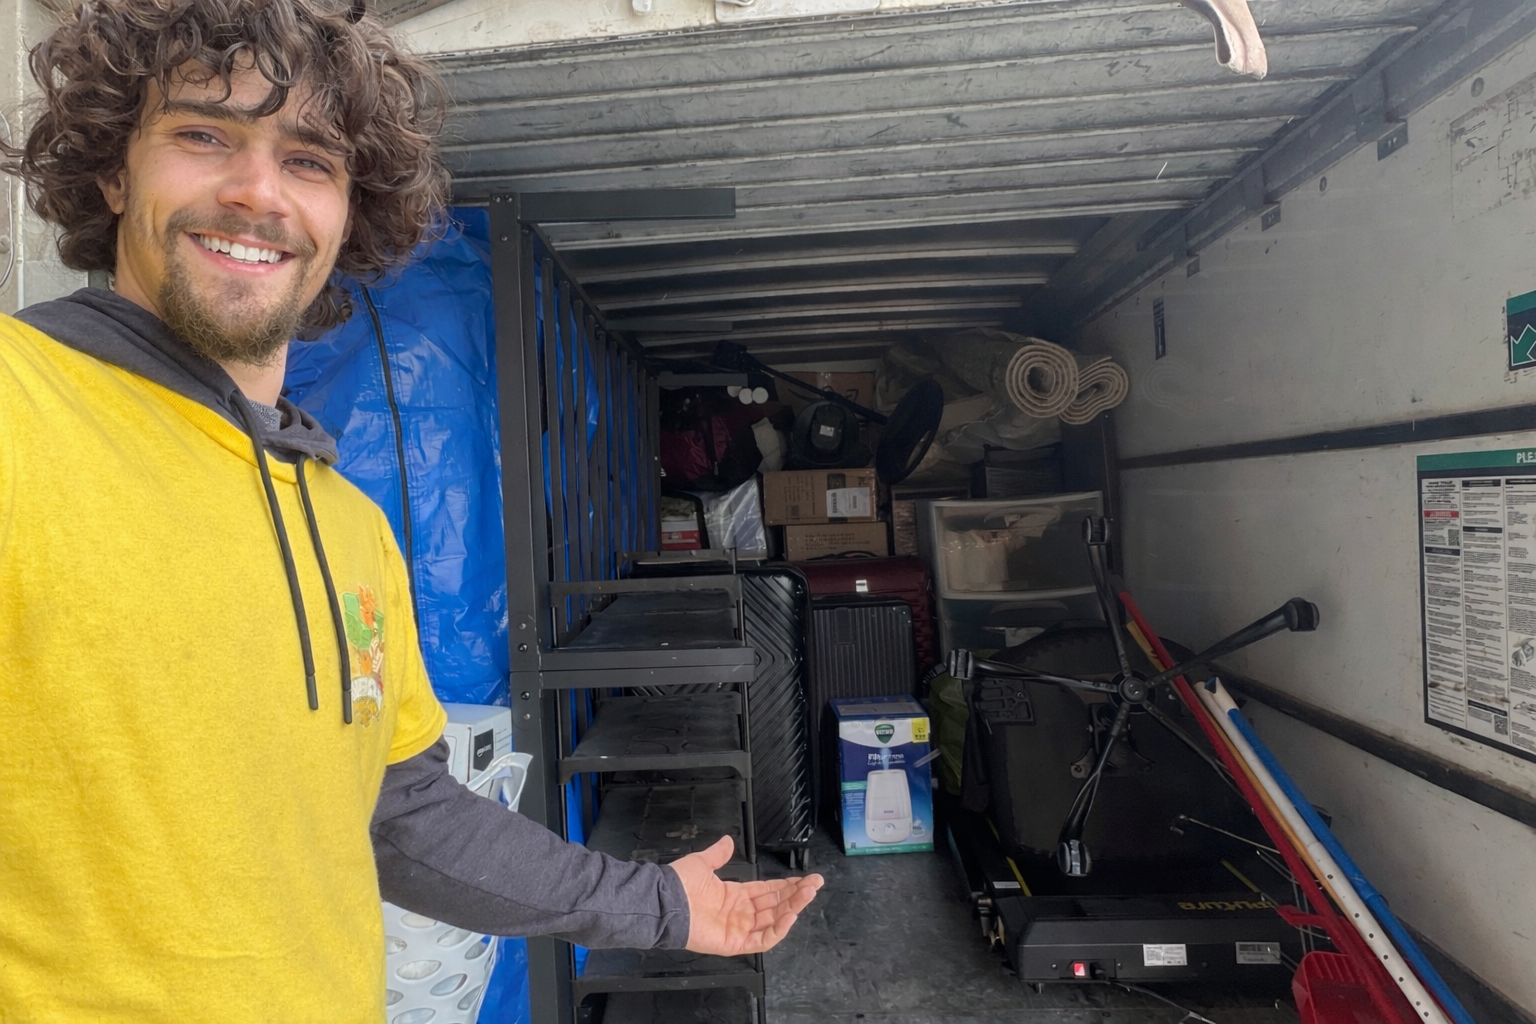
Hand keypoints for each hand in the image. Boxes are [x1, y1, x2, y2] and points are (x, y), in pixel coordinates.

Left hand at [668, 836, 823, 955]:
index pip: (767, 891)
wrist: (664, 902)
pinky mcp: (735, 943)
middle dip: (797, 894)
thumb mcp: (702, 863)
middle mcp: (739, 912)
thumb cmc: (679, 884)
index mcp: (734, 895)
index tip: (804, 879)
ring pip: (773, 920)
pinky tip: (791, 915)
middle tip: (815, 884)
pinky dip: (778, 929)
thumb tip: (729, 841)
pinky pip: (762, 940)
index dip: (786, 885)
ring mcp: (739, 928)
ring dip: (793, 907)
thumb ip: (718, 854)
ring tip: (808, 894)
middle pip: (775, 905)